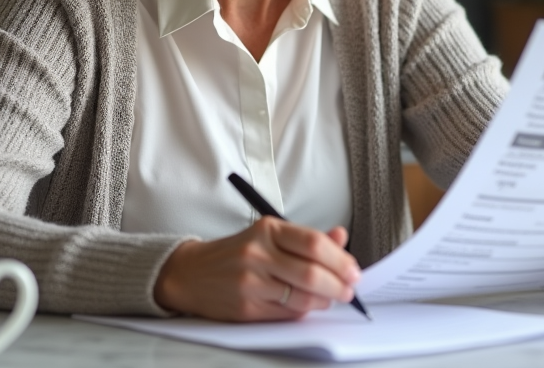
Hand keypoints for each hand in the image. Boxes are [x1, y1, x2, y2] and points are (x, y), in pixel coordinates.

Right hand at [153, 217, 360, 320]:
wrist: (190, 274)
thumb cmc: (236, 253)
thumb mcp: (269, 236)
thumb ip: (306, 238)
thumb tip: (340, 237)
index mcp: (267, 229)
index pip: (313, 243)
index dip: (340, 259)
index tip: (353, 269)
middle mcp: (257, 254)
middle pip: (311, 273)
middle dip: (338, 285)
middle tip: (349, 289)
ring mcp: (250, 282)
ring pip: (302, 297)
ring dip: (325, 301)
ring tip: (331, 298)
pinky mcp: (246, 308)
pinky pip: (286, 313)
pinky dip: (304, 310)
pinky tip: (309, 305)